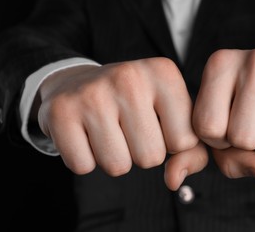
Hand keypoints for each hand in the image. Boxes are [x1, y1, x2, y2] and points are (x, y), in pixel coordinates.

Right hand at [37, 58, 199, 181]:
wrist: (81, 82)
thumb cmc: (137, 104)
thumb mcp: (173, 115)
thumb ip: (193, 151)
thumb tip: (173, 180)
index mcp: (164, 73)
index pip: (184, 142)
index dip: (171, 143)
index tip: (157, 123)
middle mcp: (130, 77)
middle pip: (151, 157)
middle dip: (141, 152)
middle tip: (128, 127)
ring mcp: (92, 92)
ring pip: (118, 166)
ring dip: (115, 158)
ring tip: (108, 129)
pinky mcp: (61, 111)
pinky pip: (83, 166)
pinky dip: (86, 159)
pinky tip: (85, 133)